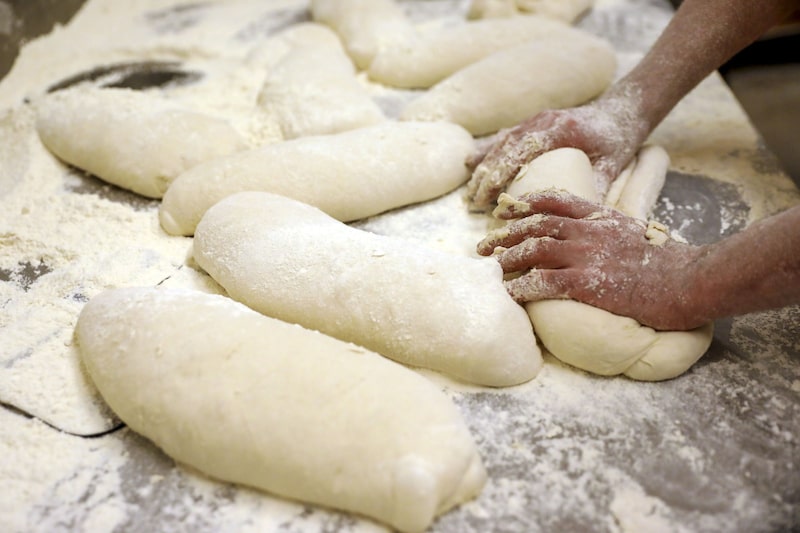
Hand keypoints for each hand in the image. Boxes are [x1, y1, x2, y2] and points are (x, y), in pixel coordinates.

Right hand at [466, 94, 649, 209]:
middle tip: (473, 202)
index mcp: (561, 128)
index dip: (502, 172)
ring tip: (470, 191)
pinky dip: (488, 151)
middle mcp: (543, 120)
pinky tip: (471, 163)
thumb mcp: (613, 164)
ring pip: (501, 142)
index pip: (523, 149)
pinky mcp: (533, 123)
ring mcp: (536, 120)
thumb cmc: (618, 138)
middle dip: (486, 175)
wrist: (622, 109)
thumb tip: (578, 217)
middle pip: (506, 147)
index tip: (489, 195)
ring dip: (483, 165)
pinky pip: (505, 137)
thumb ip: (597, 187)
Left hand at [476, 191, 706, 330]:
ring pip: (534, 250)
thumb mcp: (636, 233)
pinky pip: (543, 283)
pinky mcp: (587, 282)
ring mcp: (586, 255)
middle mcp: (588, 231)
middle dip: (505, 235)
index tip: (505, 210)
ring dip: (507, 260)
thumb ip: (611, 231)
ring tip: (489, 270)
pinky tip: (508, 296)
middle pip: (536, 225)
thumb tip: (598, 238)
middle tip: (482, 246)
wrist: (690, 279)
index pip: (555, 200)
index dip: (525, 204)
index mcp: (600, 217)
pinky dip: (521, 288)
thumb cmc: (669, 263)